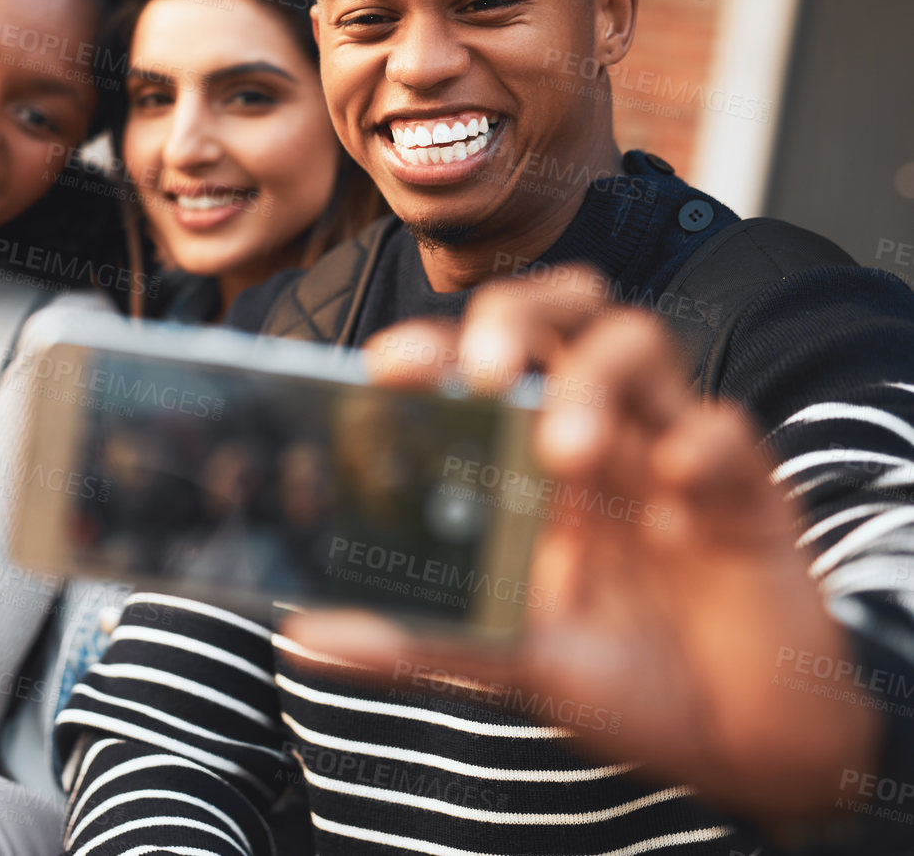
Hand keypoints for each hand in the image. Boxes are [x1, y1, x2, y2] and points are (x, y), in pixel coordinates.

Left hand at [281, 266, 878, 825]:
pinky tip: (674, 496)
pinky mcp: (748, 492)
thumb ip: (423, 640)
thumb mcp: (515, 662)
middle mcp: (600, 431)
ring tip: (567, 450)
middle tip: (480, 374)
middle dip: (514, 320)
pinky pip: (725, 433)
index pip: (476, 362)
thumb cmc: (622, 677)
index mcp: (529, 456)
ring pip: (639, 342)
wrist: (739, 745)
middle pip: (560, 312)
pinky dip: (696, 445)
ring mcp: (672, 451)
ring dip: (594, 381)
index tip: (384, 366)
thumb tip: (308, 641)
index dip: (432, 345)